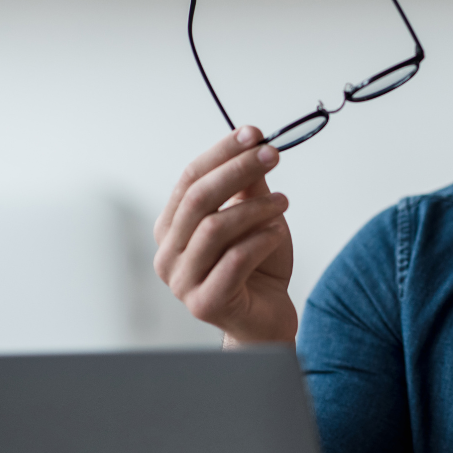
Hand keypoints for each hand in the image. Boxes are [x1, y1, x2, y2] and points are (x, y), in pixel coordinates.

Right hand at [154, 126, 298, 344]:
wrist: (267, 318)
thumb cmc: (258, 267)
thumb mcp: (253, 217)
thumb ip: (247, 186)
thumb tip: (252, 143)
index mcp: (172, 227)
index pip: (189, 179)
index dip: (221, 153)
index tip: (253, 134)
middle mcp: (168, 254)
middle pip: (198, 199)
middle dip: (237, 171)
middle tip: (272, 154)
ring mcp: (181, 282)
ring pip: (215, 228)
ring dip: (255, 208)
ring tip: (284, 203)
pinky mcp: (205, 304)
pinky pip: (235, 260)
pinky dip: (261, 239)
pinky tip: (278, 232)